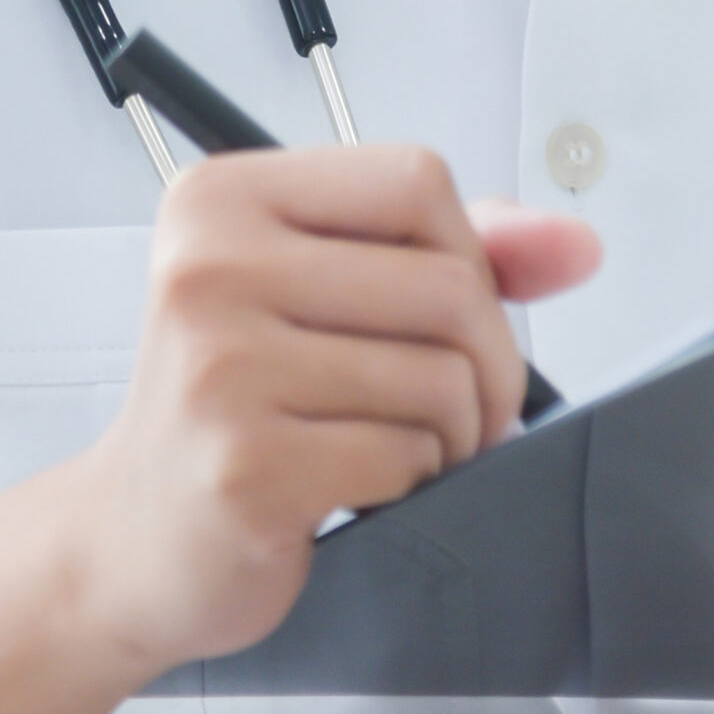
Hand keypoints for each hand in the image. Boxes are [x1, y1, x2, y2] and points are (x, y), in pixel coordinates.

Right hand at [62, 143, 597, 678]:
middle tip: (457, 411)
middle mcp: (207, 263)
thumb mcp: (321, 289)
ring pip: (441, 380)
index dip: (469, 253)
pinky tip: (359, 487)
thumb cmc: (239, 401)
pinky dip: (409, 483)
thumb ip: (449, 250)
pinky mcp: (244, 463)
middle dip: (490, 366)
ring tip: (396, 447)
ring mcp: (219, 364)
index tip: (449, 314)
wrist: (136, 534)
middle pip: (447, 285)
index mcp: (221, 196)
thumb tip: (576, 242)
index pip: (416, 179)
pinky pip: (403, 457)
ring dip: (450, 436)